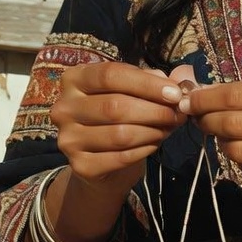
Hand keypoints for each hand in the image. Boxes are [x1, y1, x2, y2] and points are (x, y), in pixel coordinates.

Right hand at [50, 61, 192, 193]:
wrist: (100, 161)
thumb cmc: (117, 116)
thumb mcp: (131, 91)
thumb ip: (152, 81)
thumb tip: (178, 81)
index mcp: (74, 79)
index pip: (110, 75)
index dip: (146, 84)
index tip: (175, 93)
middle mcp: (64, 107)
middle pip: (115, 106)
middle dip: (154, 110)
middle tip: (177, 114)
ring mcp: (68, 139)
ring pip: (120, 134)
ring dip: (153, 131)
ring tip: (168, 128)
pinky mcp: (80, 166)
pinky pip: (121, 157)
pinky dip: (145, 150)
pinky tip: (155, 143)